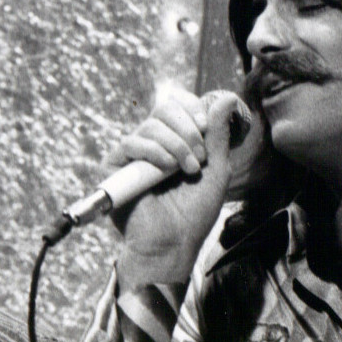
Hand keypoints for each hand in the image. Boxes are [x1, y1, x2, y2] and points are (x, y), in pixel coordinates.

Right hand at [112, 82, 247, 291]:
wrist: (174, 243)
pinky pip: (131, 142)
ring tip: (187, 170)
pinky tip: (166, 169)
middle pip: (164, 109)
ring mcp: (134, 155)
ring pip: (151, 125)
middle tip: (199, 158)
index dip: (193, 110)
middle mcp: (153, 145)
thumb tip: (225, 98)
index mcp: (175, 142)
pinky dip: (154, 151)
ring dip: (176, 145)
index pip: (179, 107)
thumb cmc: (195, 213)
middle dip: (187, 129)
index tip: (206, 127)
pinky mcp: (115, 167)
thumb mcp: (216, 170)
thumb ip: (218, 135)